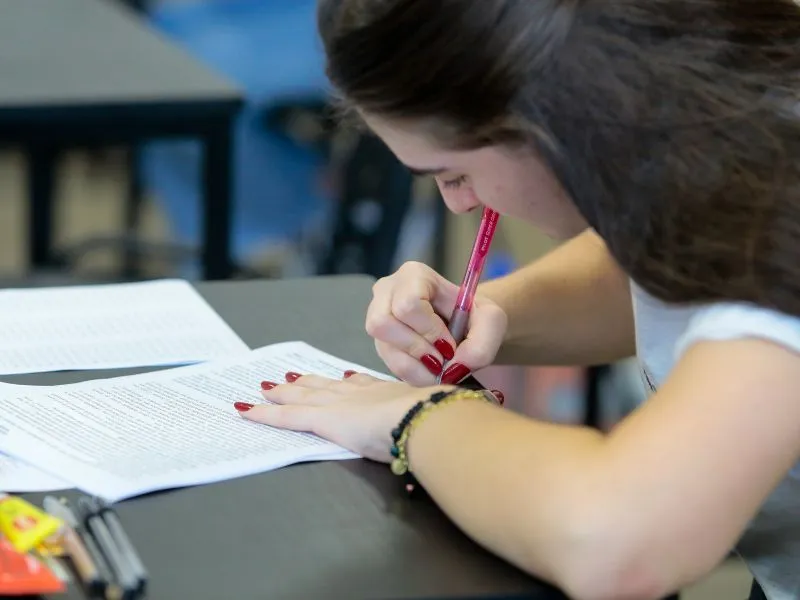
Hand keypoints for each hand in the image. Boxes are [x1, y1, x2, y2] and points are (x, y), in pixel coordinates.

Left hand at [235, 371, 453, 461]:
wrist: (429, 419)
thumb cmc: (440, 422)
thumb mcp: (438, 418)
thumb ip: (434, 421)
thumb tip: (449, 428)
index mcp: (389, 394)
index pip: (361, 385)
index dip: (346, 382)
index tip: (340, 377)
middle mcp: (361, 394)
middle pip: (327, 386)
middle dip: (308, 383)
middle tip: (291, 378)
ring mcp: (341, 405)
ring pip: (303, 397)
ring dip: (285, 393)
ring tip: (269, 386)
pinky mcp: (324, 419)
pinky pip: (287, 416)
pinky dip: (265, 413)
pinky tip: (248, 410)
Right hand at [366, 262, 507, 385]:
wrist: (466, 327)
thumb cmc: (475, 317)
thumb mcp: (492, 321)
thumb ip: (482, 342)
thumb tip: (453, 366)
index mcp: (414, 275)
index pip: (408, 304)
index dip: (429, 330)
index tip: (450, 344)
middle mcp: (387, 292)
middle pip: (383, 324)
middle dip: (418, 348)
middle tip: (442, 357)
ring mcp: (378, 317)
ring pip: (384, 348)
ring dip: (416, 365)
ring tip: (439, 365)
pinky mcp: (380, 342)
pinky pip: (389, 365)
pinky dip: (414, 374)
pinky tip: (430, 369)